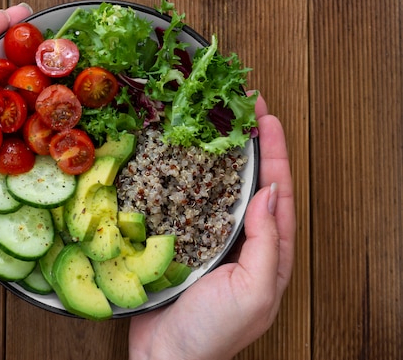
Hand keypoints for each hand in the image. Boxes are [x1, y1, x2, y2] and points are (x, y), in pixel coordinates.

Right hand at [128, 94, 295, 359]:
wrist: (165, 359)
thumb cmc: (212, 334)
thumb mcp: (253, 292)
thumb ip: (267, 243)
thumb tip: (269, 193)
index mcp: (270, 255)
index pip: (278, 193)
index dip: (275, 153)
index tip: (266, 118)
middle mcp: (245, 244)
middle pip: (254, 185)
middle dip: (253, 146)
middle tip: (243, 110)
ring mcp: (213, 243)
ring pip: (223, 191)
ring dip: (223, 158)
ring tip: (217, 127)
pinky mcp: (185, 244)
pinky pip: (193, 205)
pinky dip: (193, 181)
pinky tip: (184, 163)